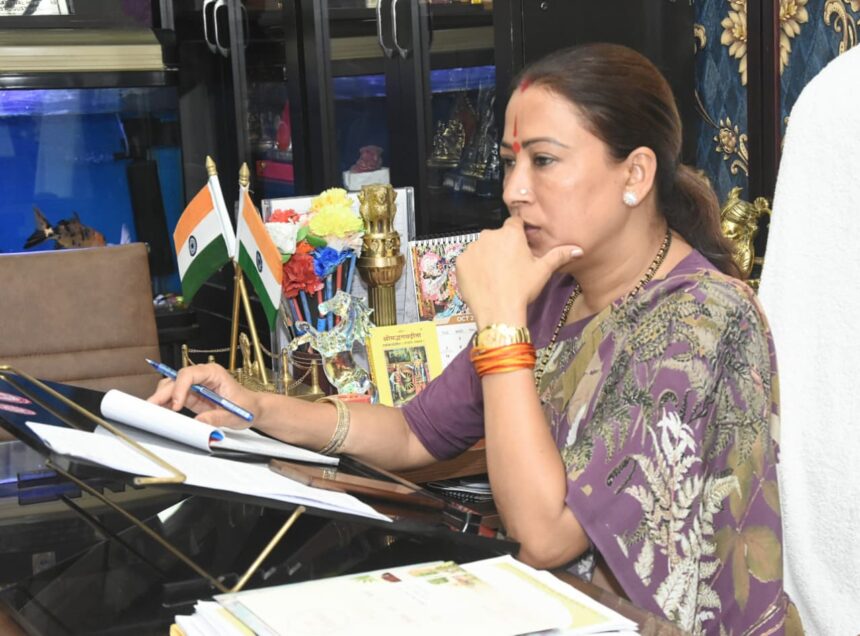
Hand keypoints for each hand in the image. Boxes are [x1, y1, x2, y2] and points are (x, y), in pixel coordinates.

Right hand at [147, 363, 255, 428]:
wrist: (251, 410)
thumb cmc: (247, 406)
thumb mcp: (235, 414)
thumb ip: (218, 417)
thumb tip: (199, 422)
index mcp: (213, 373)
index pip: (190, 374)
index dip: (180, 387)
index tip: (177, 404)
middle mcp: (202, 377)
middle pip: (176, 380)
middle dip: (163, 393)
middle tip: (152, 408)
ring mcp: (195, 386)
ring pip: (171, 387)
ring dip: (161, 399)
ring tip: (153, 413)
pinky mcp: (191, 397)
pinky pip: (174, 398)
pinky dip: (166, 405)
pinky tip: (160, 414)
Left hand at [456, 217, 582, 326]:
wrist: (498, 311)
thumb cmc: (522, 290)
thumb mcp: (543, 271)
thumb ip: (559, 255)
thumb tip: (578, 249)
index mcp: (511, 234)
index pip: (514, 223)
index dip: (518, 235)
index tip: (519, 247)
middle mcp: (489, 236)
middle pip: (496, 237)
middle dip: (501, 247)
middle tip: (509, 267)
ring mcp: (472, 248)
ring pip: (481, 248)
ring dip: (486, 257)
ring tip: (495, 276)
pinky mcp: (460, 261)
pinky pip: (467, 261)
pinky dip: (473, 268)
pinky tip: (482, 281)